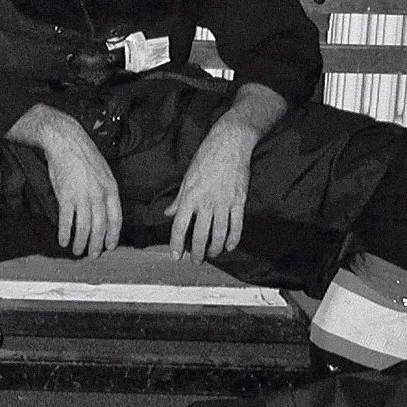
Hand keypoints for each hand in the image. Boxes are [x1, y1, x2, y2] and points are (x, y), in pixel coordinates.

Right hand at [10, 104, 121, 258]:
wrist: (66, 141)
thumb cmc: (84, 154)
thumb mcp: (104, 171)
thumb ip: (106, 190)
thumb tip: (104, 209)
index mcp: (111, 189)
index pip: (116, 219)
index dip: (113, 235)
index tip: (110, 246)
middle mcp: (99, 196)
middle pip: (100, 227)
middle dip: (97, 245)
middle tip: (93, 255)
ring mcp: (82, 197)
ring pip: (84, 228)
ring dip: (81, 243)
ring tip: (77, 251)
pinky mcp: (65, 196)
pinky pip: (66, 221)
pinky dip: (65, 233)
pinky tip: (63, 240)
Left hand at [166, 122, 252, 261]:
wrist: (229, 145)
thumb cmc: (205, 159)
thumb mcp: (186, 178)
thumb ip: (178, 199)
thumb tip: (168, 214)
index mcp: (189, 196)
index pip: (179, 226)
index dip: (177, 243)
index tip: (176, 256)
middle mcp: (205, 202)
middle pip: (200, 234)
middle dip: (197, 251)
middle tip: (196, 261)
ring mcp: (224, 203)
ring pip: (219, 234)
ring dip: (215, 248)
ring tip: (211, 255)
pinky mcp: (239, 201)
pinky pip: (236, 225)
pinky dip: (233, 239)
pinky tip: (230, 246)